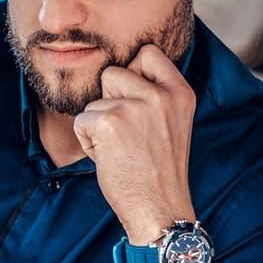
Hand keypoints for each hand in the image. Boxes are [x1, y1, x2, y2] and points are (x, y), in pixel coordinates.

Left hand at [73, 43, 196, 243]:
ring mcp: (135, 107)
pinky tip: (109, 159)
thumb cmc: (160, 171)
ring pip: (94, 100)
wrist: (160, 209)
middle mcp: (160, 95)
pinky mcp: (109, 123)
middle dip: (110, 101)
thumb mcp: (173, 123)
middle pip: (113, 72)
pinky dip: (87, 142)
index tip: (135, 98)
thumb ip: (155, 95)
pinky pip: (81, 121)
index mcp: (180, 93)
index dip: (133, 71)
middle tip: (127, 134)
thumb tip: (119, 71)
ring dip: (98, 124)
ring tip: (120, 149)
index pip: (148, 53)